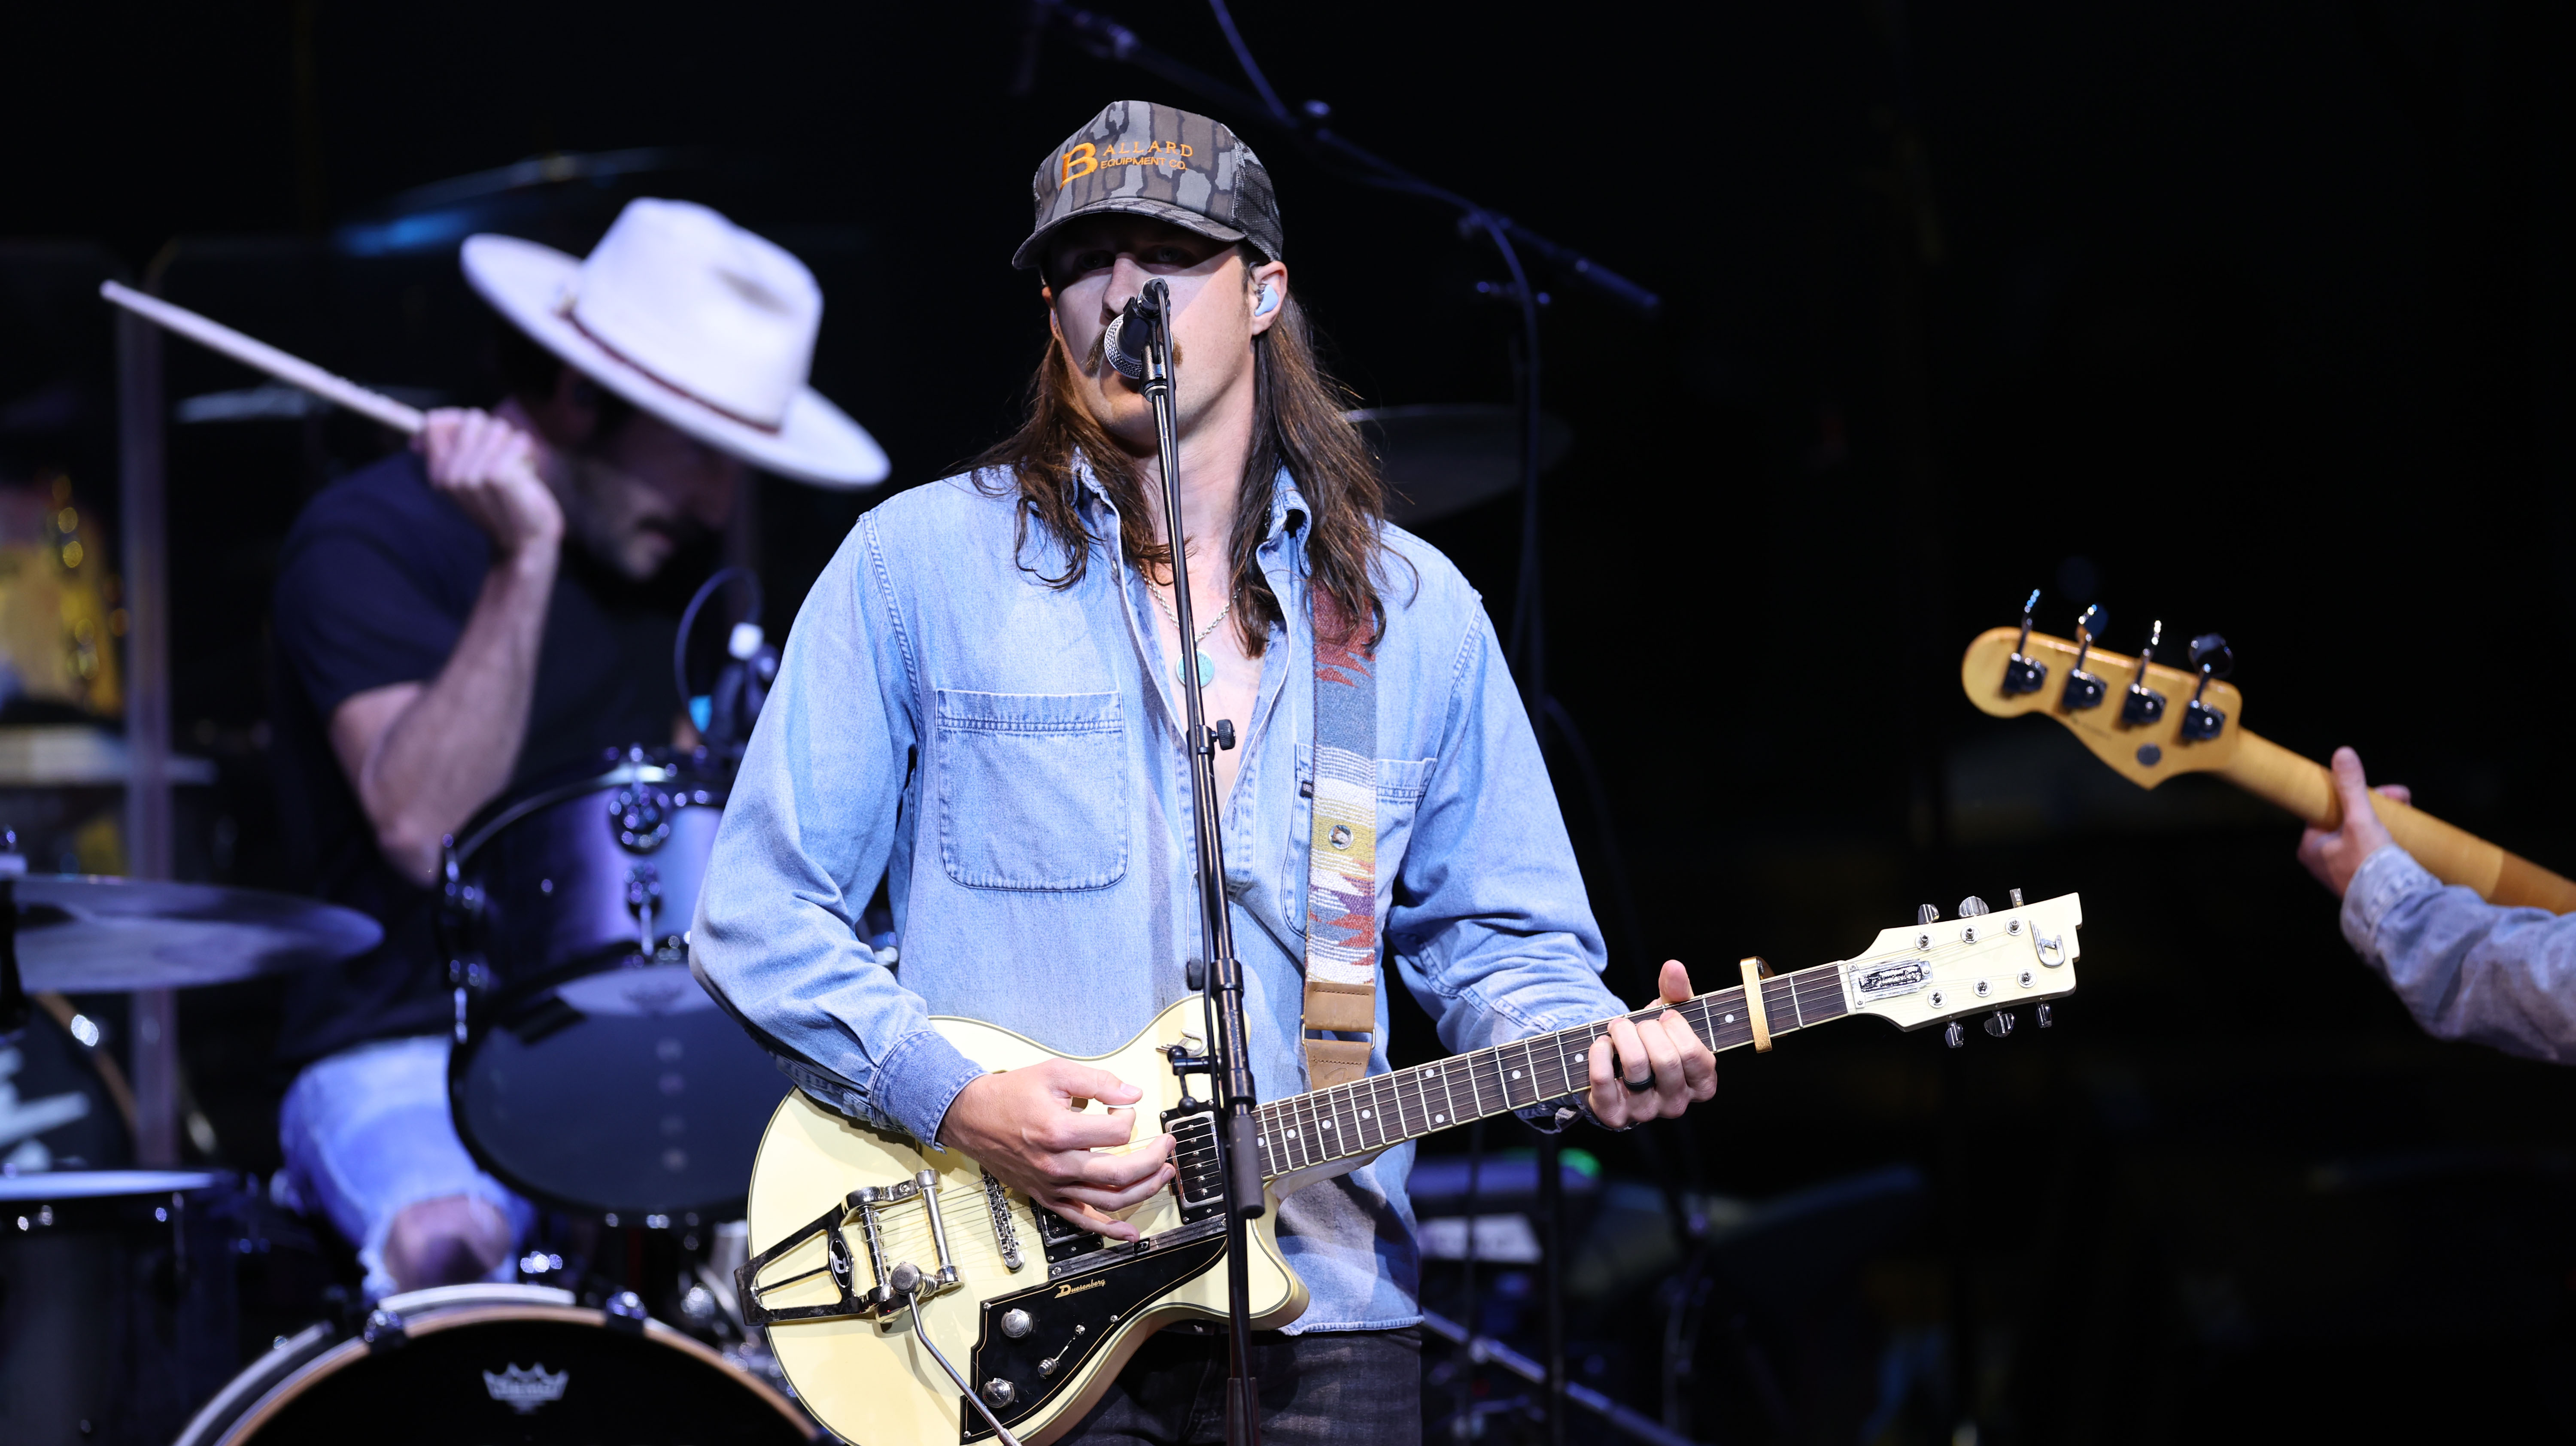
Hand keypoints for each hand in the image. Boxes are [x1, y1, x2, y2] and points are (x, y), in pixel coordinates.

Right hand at [416, 408, 561, 561]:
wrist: (524, 543)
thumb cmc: (504, 506)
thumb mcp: (470, 478)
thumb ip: (454, 448)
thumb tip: (434, 419)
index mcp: (438, 474)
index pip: (435, 422)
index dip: (459, 418)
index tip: (478, 435)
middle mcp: (450, 474)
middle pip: (472, 418)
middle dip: (494, 432)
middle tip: (504, 459)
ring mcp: (472, 475)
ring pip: (498, 427)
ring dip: (513, 444)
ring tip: (515, 469)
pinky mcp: (497, 476)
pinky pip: (520, 439)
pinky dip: (529, 453)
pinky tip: (526, 476)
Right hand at [936, 1060, 1174, 1241]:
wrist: (972, 1117)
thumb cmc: (1011, 1095)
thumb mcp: (1056, 1073)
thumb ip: (1098, 1081)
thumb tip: (1133, 1094)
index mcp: (1060, 1131)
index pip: (1117, 1131)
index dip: (1130, 1115)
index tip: (1124, 1106)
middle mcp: (1057, 1164)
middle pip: (1120, 1172)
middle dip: (1153, 1159)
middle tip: (1167, 1145)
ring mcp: (1052, 1185)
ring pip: (1108, 1200)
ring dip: (1143, 1190)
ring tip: (1163, 1175)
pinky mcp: (1047, 1197)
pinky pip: (1082, 1220)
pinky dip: (1109, 1230)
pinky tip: (1130, 1233)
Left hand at [1585, 960, 1718, 1128]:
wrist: (1617, 1069)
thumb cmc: (1652, 1042)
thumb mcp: (1670, 1017)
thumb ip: (1677, 992)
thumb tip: (1674, 967)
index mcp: (1701, 1084)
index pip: (1695, 1055)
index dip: (1677, 1027)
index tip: (1666, 1016)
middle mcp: (1677, 1104)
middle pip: (1666, 1059)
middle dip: (1647, 1029)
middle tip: (1637, 1023)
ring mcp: (1646, 1112)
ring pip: (1636, 1066)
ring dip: (1622, 1034)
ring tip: (1618, 1028)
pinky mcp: (1614, 1115)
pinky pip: (1603, 1079)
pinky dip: (1599, 1052)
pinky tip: (1602, 1043)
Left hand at [2296, 745, 2407, 897]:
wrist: (2395, 905)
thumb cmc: (2370, 864)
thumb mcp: (2360, 819)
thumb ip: (2351, 788)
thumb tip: (2342, 754)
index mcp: (2310, 847)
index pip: (2325, 808)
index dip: (2349, 793)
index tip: (2374, 787)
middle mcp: (2322, 860)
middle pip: (2346, 818)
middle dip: (2375, 803)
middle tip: (2399, 795)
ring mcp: (2342, 869)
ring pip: (2361, 831)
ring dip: (2383, 816)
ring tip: (2406, 804)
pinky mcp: (2364, 877)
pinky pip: (2372, 848)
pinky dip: (2386, 834)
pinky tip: (2403, 826)